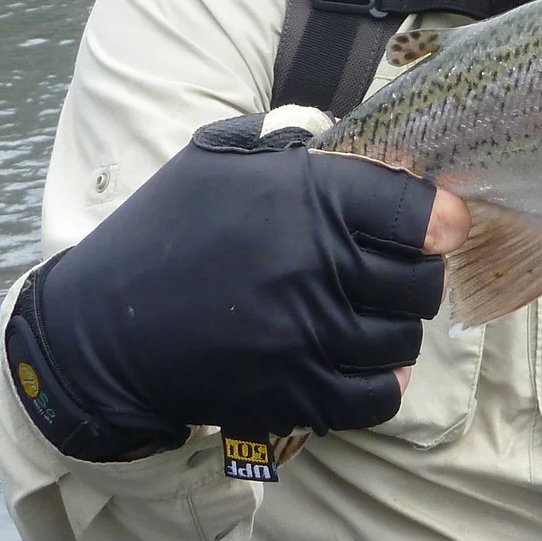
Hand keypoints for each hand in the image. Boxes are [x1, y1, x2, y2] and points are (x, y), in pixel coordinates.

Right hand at [6, 115, 468, 457]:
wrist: (101, 330)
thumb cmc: (167, 232)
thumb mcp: (219, 159)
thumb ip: (291, 143)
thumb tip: (363, 142)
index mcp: (307, 197)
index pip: (416, 211)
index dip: (439, 218)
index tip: (439, 224)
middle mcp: (314, 265)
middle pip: (419, 281)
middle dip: (420, 276)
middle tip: (400, 271)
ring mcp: (305, 335)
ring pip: (401, 339)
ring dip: (396, 329)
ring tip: (374, 315)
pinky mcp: (291, 393)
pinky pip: (374, 398)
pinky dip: (381, 383)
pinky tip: (367, 364)